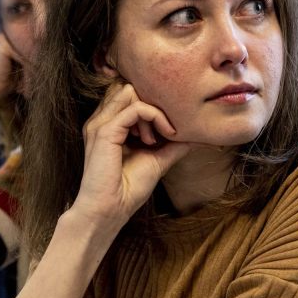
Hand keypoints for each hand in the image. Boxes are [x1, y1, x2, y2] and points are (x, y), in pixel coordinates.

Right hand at [70, 83, 191, 231]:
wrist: (111, 210)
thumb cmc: (129, 188)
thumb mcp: (159, 159)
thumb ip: (174, 144)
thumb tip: (196, 135)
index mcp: (110, 124)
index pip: (131, 93)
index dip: (154, 104)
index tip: (168, 129)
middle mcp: (102, 119)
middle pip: (131, 87)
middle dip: (154, 104)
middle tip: (164, 131)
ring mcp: (101, 123)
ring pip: (132, 92)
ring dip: (154, 111)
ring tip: (158, 137)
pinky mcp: (105, 131)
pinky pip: (136, 108)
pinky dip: (155, 118)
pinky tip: (159, 138)